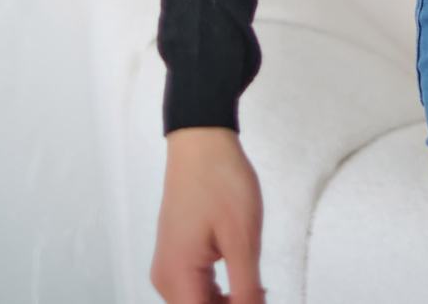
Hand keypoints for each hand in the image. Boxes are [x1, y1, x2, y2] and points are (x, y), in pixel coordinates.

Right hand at [150, 127, 264, 303]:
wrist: (201, 139)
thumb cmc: (218, 178)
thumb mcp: (243, 238)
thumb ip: (246, 288)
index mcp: (177, 276)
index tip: (257, 301)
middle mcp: (166, 277)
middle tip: (262, 296)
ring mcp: (169, 265)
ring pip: (197, 303)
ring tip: (256, 290)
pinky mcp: (176, 254)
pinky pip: (195, 287)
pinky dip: (218, 292)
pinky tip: (242, 282)